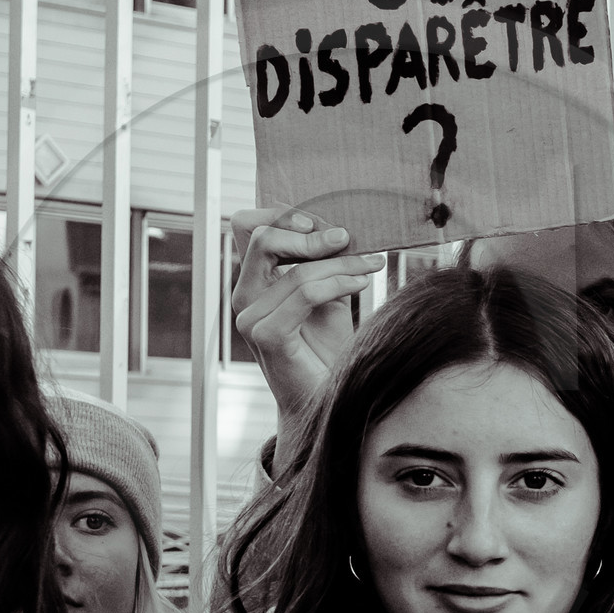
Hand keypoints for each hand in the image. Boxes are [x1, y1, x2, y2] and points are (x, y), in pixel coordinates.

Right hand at [230, 208, 384, 440]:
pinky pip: (305, 293)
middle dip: (308, 232)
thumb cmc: (327, 350)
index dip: (284, 215)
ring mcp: (250, 318)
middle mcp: (244, 298)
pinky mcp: (267, 336)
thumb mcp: (327, 293)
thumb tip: (338, 229)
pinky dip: (338, 282)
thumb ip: (322, 261)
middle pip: (260, 237)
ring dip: (340, 262)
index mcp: (252, 283)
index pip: (248, 226)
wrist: (328, 397)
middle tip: (347, 238)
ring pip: (294, 268)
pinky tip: (362, 283)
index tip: (324, 225)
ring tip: (370, 265)